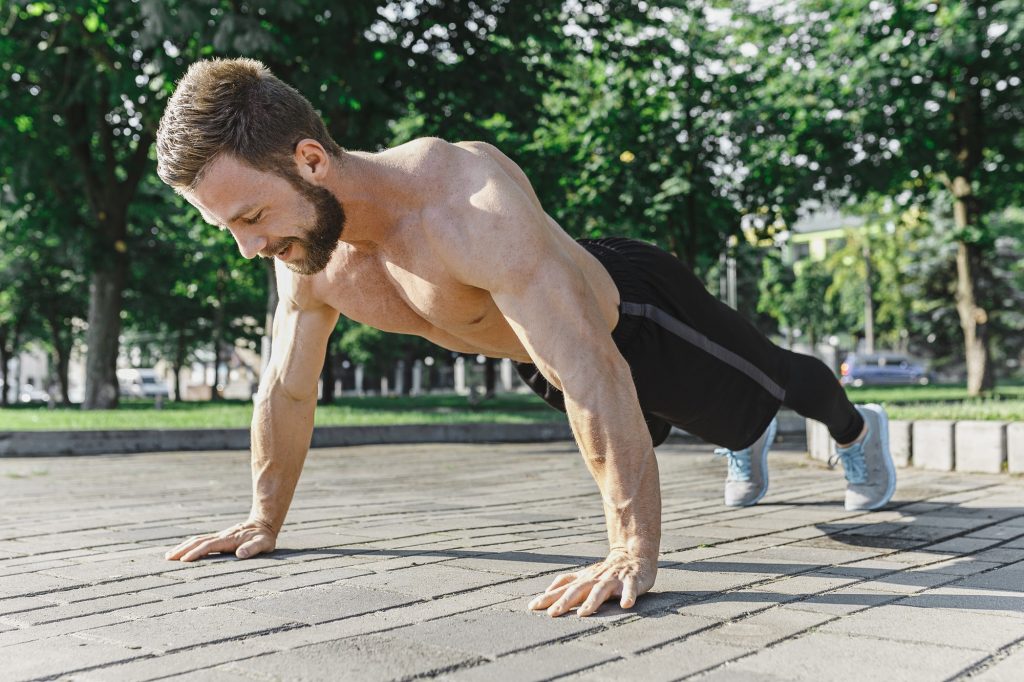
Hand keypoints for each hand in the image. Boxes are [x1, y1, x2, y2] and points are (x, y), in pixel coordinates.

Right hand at [164, 520, 276, 561]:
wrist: (263, 523)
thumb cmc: (264, 537)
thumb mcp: (264, 544)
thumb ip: (253, 548)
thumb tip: (241, 554)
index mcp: (229, 540)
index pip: (208, 546)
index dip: (196, 553)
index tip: (184, 560)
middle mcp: (220, 537)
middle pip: (197, 542)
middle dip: (182, 550)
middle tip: (167, 558)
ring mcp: (219, 536)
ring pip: (197, 540)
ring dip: (183, 547)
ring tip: (169, 555)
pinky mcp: (219, 538)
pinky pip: (201, 541)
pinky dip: (189, 545)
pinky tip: (183, 550)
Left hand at [527, 549, 656, 616]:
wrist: (633, 556)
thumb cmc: (606, 571)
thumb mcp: (585, 575)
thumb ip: (568, 581)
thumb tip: (547, 590)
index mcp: (584, 580)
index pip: (563, 590)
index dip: (548, 598)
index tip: (532, 607)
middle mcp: (595, 579)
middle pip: (578, 590)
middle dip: (564, 602)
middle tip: (552, 614)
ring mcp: (613, 580)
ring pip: (601, 590)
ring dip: (592, 602)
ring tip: (583, 613)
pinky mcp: (631, 581)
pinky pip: (630, 589)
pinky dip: (628, 596)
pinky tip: (626, 605)